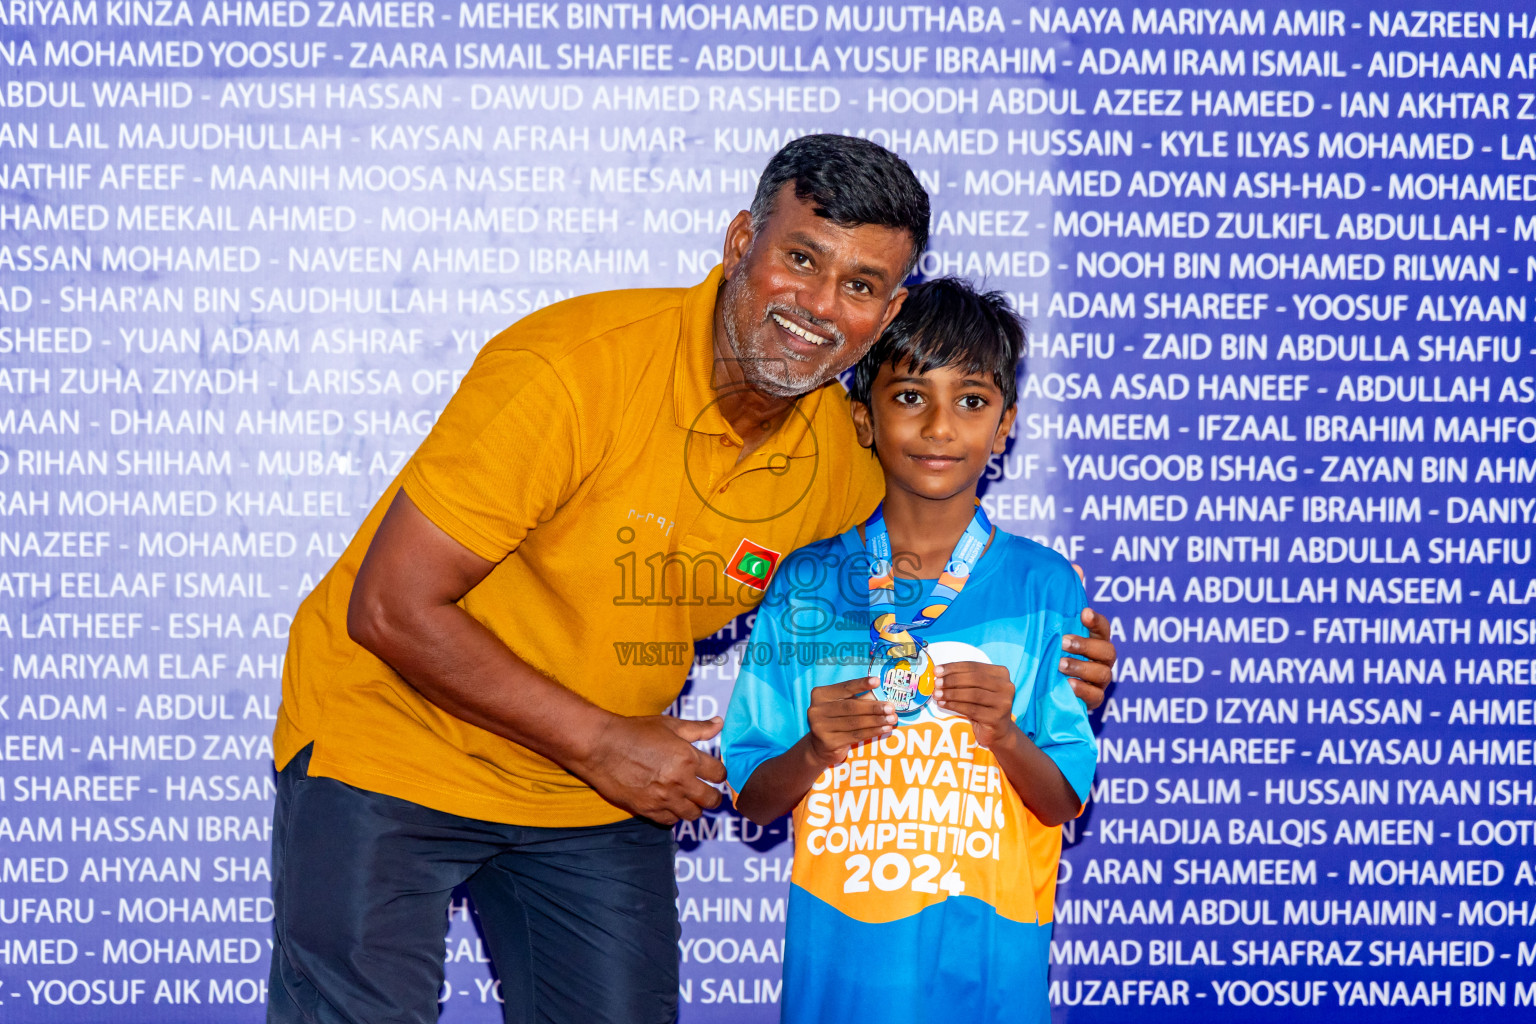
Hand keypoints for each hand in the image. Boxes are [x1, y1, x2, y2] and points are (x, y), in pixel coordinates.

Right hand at [574, 715, 725, 825]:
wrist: (600, 747)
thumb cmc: (634, 732)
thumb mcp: (669, 725)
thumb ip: (698, 728)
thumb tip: (719, 723)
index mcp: (688, 758)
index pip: (719, 774)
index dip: (719, 774)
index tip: (714, 773)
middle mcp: (679, 781)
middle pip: (711, 800)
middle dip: (712, 795)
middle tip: (707, 790)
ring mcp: (663, 798)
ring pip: (693, 814)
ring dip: (694, 807)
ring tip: (689, 799)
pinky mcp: (647, 810)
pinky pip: (670, 820)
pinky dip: (673, 814)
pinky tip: (669, 803)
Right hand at [807, 677, 894, 767]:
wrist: (819, 747)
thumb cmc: (835, 720)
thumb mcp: (843, 705)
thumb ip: (860, 698)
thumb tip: (880, 693)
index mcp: (820, 695)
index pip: (845, 688)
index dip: (861, 684)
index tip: (877, 681)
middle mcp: (817, 709)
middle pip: (851, 706)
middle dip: (873, 707)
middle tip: (891, 707)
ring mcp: (821, 727)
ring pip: (855, 722)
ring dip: (876, 721)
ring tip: (892, 719)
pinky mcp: (829, 742)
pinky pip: (855, 735)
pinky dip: (873, 732)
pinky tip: (884, 729)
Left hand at [934, 661, 1018, 748]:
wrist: (998, 731)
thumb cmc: (983, 706)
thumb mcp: (976, 689)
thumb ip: (963, 679)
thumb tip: (938, 673)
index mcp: (1001, 673)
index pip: (974, 666)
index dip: (953, 667)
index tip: (937, 670)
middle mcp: (1006, 686)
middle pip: (974, 679)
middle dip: (952, 680)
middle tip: (936, 683)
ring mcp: (1003, 703)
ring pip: (973, 694)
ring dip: (951, 693)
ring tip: (937, 694)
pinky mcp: (996, 718)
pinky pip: (971, 710)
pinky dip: (954, 706)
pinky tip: (943, 704)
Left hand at [1061, 607, 1114, 710]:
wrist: (1051, 693)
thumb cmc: (1052, 660)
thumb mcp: (1053, 644)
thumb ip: (1054, 631)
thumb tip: (1041, 612)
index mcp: (1096, 643)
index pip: (1102, 629)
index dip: (1096, 621)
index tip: (1084, 614)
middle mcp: (1103, 661)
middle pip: (1107, 651)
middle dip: (1085, 645)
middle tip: (1063, 642)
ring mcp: (1101, 681)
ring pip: (1102, 673)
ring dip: (1081, 667)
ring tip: (1060, 665)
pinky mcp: (1095, 699)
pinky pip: (1095, 695)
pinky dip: (1082, 690)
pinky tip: (1068, 684)